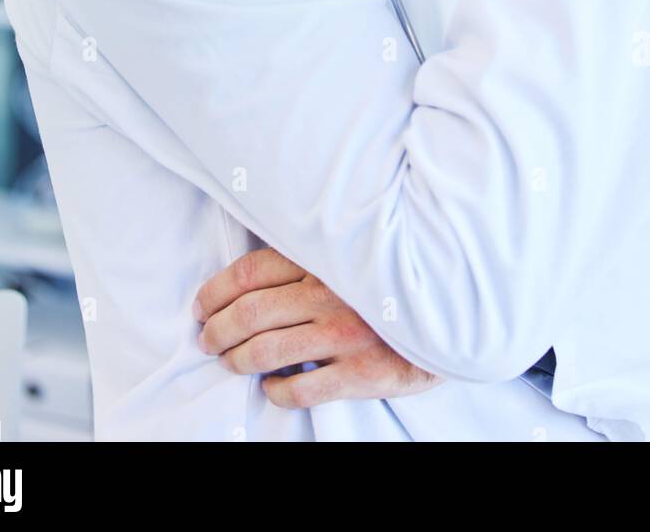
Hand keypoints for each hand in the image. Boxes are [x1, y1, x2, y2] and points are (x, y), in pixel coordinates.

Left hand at [192, 247, 443, 408]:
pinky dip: (276, 392)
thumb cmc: (386, 286)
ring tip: (230, 363)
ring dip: (237, 360)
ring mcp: (344, 334)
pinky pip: (301, 389)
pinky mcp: (360, 372)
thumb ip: (307, 260)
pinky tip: (272, 387)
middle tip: (207, 341)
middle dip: (217, 331)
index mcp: (323, 260)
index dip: (216, 291)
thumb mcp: (348, 257)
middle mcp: (330, 294)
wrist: (448, 315)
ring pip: (266, 351)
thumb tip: (249, 280)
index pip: (251, 272)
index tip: (201, 306)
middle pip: (250, 313)